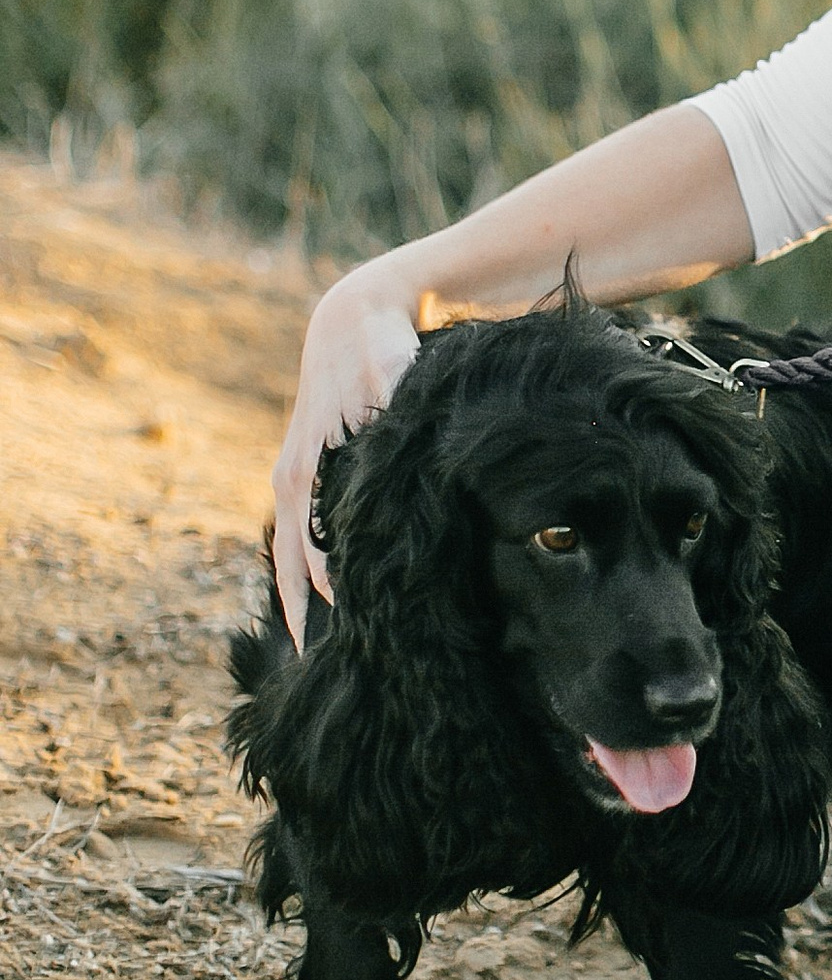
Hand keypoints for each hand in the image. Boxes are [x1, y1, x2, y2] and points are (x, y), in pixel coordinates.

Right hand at [269, 269, 420, 646]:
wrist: (353, 315)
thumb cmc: (379, 345)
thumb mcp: (390, 371)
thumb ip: (391, 404)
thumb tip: (394, 437)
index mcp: (306, 469)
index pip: (311, 550)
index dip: (330, 592)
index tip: (351, 630)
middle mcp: (292, 480)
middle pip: (292, 563)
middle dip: (304, 612)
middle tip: (324, 663)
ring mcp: (293, 477)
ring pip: (290, 553)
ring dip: (300, 596)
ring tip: (315, 646)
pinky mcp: (303, 471)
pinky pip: (298, 532)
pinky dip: (304, 567)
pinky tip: (323, 599)